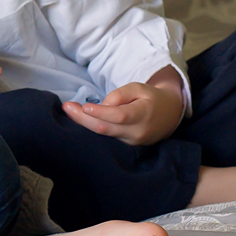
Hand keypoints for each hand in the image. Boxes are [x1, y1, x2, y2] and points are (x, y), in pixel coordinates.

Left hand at [61, 69, 183, 145]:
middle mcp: (137, 133)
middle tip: (67, 107)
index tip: (84, 107)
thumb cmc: (150, 98)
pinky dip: (92, 128)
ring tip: (69, 110)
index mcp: (143, 114)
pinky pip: (107, 138)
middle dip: (83, 119)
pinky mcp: (126, 147)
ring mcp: (131, 143)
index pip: (119, 116)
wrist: (169, 116)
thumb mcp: (138, 88)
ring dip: (84, 124)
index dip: (101, 112)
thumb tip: (102, 106)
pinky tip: (80, 120)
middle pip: (106, 129)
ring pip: (104, 135)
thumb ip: (120, 94)